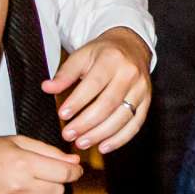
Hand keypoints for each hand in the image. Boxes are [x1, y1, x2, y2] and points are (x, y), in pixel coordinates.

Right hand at [0, 134, 82, 193]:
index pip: (65, 173)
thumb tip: (75, 162)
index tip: (73, 171)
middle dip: (55, 184)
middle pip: (58, 193)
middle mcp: (18, 187)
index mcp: (23, 163)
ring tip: (27, 190)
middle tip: (43, 178)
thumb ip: (48, 151)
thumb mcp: (16, 142)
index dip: (74, 172)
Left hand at [44, 28, 151, 151]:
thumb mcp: (82, 56)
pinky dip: (120, 139)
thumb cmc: (104, 54)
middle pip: (108, 104)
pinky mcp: (147, 102)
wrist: (131, 47)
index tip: (62, 115)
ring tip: (82, 142)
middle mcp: (130, 74)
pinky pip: (136, 124)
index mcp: (112, 59)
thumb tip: (47, 88)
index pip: (94, 84)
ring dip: (101, 134)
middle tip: (68, 134)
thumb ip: (65, 74)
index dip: (77, 102)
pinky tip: (104, 146)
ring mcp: (141, 89)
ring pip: (123, 117)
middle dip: (86, 123)